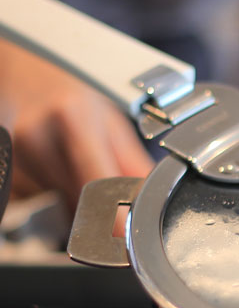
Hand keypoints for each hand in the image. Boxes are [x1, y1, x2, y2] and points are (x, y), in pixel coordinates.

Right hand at [0, 38, 153, 210]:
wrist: (22, 70)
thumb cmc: (70, 92)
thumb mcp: (111, 119)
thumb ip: (133, 164)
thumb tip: (155, 201)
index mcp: (72, 119)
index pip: (95, 184)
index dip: (112, 217)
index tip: (125, 237)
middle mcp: (37, 136)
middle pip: (76, 200)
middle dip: (97, 204)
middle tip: (104, 183)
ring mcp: (15, 153)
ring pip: (54, 203)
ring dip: (71, 197)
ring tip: (71, 161)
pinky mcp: (4, 167)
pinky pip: (34, 199)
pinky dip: (48, 192)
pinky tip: (51, 164)